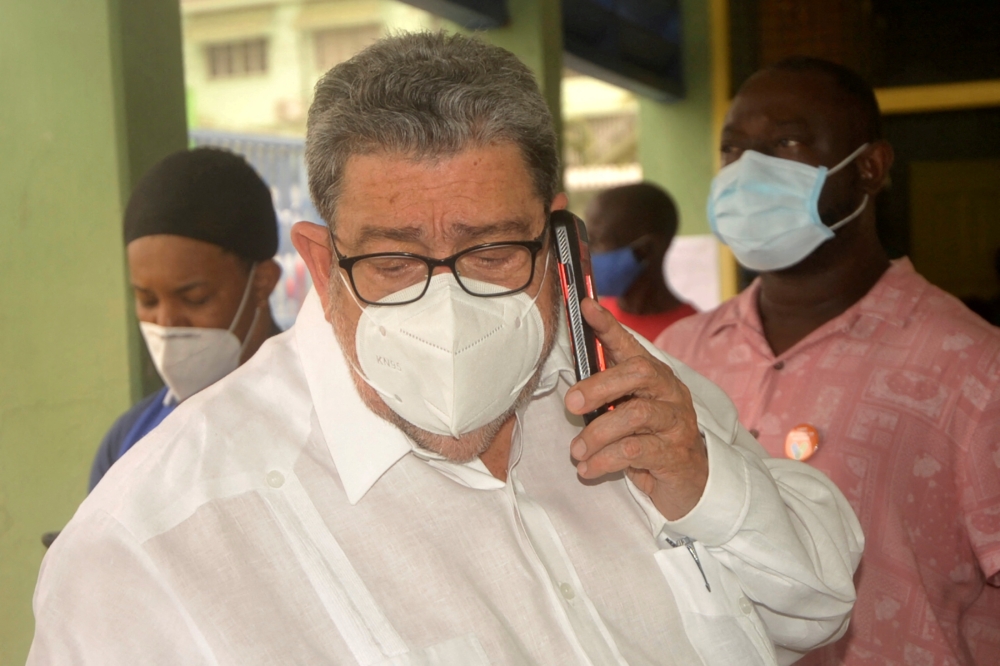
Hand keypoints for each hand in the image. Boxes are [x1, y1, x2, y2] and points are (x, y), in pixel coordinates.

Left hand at [565, 298, 707, 519]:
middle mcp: (670, 393)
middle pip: (638, 374)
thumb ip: (607, 398)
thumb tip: (571, 391)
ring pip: (636, 415)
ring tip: (577, 450)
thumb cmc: (650, 440)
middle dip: (599, 386)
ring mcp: (676, 423)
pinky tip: (589, 469)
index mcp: (655, 377)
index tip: (586, 306)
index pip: (630, 345)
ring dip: (598, 433)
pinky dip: (605, 460)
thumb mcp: (627, 414)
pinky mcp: (675, 454)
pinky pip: (635, 451)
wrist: (689, 482)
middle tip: (571, 404)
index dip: (608, 326)